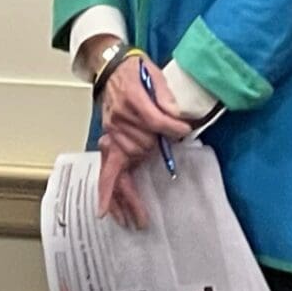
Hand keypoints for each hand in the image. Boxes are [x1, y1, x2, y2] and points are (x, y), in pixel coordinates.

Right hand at [95, 54, 190, 228]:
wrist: (110, 68)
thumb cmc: (134, 71)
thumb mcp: (153, 74)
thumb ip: (165, 95)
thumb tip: (179, 116)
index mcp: (132, 100)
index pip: (153, 119)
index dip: (169, 127)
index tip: (183, 131)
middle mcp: (119, 121)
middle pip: (137, 148)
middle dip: (146, 167)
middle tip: (150, 204)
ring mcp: (113, 133)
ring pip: (120, 167)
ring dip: (124, 196)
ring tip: (135, 221)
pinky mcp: (112, 142)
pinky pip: (109, 170)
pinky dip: (108, 191)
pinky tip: (107, 211)